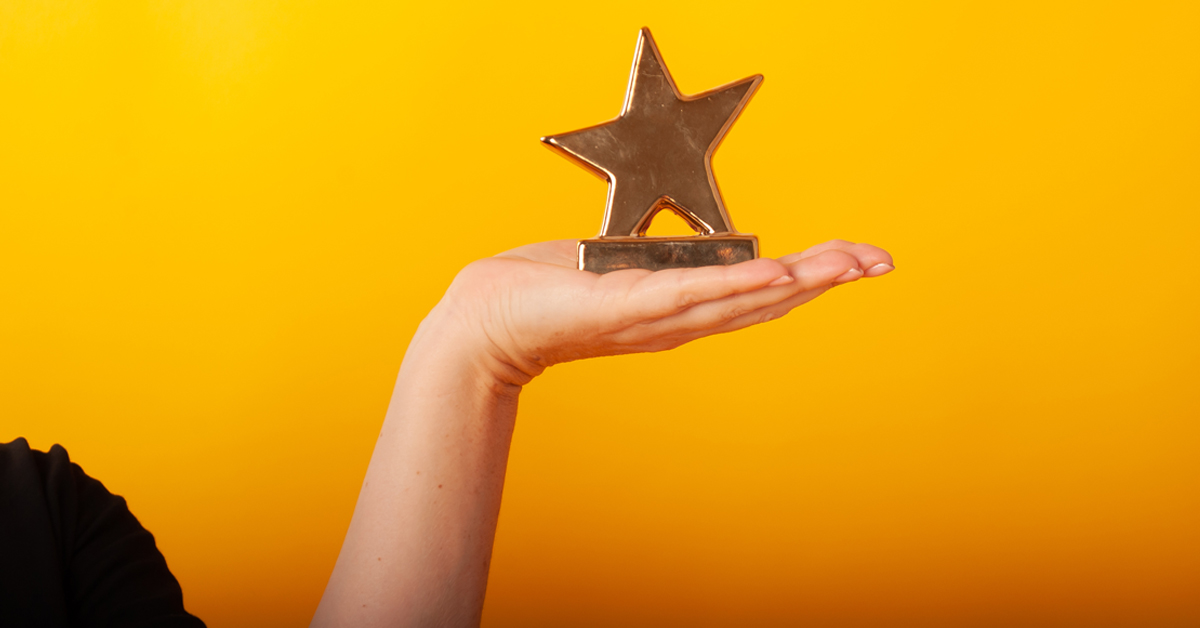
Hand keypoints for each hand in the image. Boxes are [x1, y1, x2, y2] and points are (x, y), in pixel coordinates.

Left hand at [431, 239, 893, 384]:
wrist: (489, 319)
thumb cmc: (551, 291)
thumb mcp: (625, 273)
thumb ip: (665, 268)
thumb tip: (693, 253)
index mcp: (686, 310)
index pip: (764, 291)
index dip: (817, 276)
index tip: (865, 258)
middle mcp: (680, 322)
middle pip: (768, 299)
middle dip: (828, 278)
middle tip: (882, 261)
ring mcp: (655, 318)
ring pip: (738, 298)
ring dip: (798, 281)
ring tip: (846, 265)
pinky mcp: (623, 307)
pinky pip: (685, 294)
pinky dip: (732, 284)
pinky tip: (773, 272)